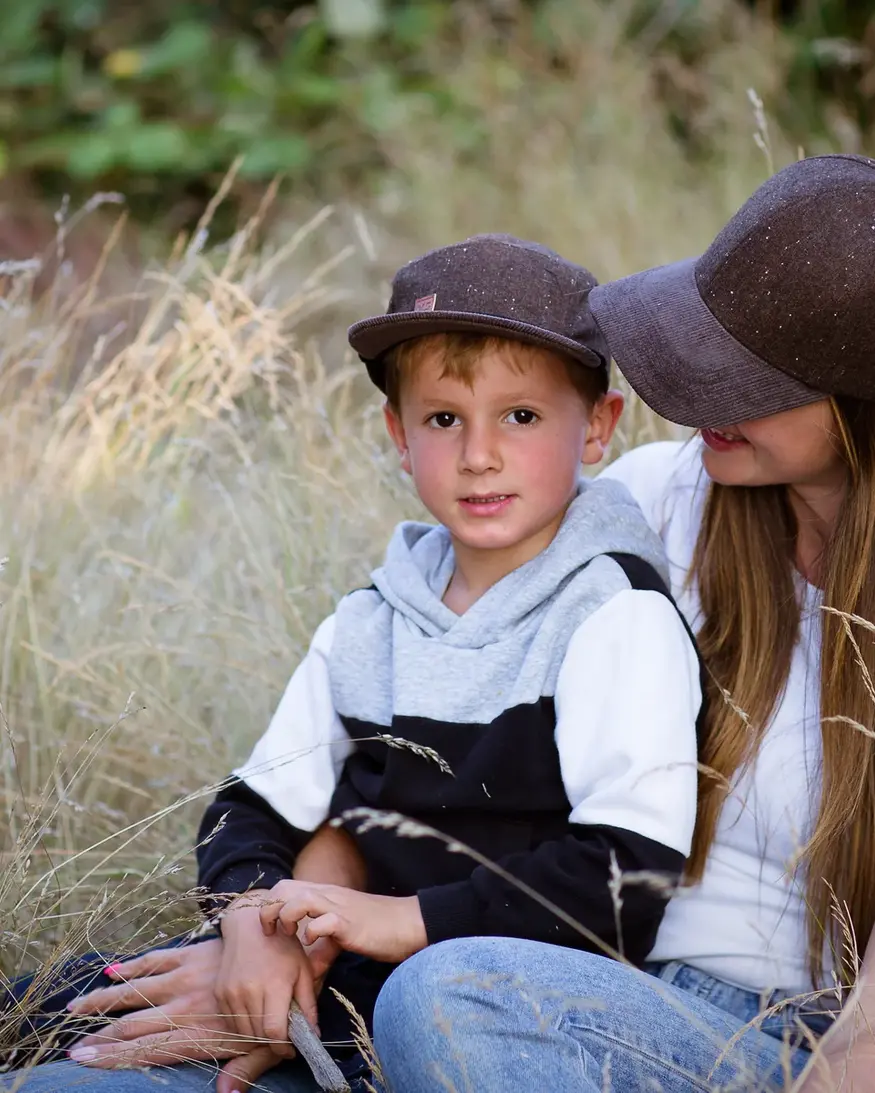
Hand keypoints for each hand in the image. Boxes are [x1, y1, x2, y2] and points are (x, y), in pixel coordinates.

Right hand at [65, 940, 279, 1091]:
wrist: (280, 944)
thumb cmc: (277, 997)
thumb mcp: (268, 1041)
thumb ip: (246, 1069)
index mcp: (199, 1032)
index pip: (147, 1050)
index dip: (113, 1057)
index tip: (84, 1062)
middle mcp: (184, 1006)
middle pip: (131, 1025)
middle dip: (100, 1038)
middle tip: (72, 1048)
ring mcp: (184, 977)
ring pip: (134, 991)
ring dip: (102, 1000)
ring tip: (75, 1009)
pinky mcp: (191, 953)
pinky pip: (154, 960)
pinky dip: (131, 966)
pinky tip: (111, 970)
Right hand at [217, 891, 317, 1055]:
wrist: (249, 925)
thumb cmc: (282, 945)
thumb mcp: (303, 969)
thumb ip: (308, 1003)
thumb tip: (315, 1034)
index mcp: (274, 985)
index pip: (274, 1032)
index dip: (283, 1048)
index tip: (292, 1049)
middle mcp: (249, 991)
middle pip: (259, 1036)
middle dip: (273, 1044)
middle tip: (283, 1039)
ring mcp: (231, 993)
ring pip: (244, 1032)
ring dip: (258, 1037)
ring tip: (271, 1027)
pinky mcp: (220, 993)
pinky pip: (232, 1022)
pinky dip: (245, 1026)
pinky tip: (256, 1016)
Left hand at [260, 881, 427, 962]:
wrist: (408, 924)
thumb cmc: (378, 929)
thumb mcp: (343, 936)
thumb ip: (323, 948)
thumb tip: (307, 972)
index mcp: (324, 894)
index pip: (284, 886)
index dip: (268, 905)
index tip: (269, 928)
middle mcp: (327, 895)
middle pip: (283, 887)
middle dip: (268, 910)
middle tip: (272, 932)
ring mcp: (338, 906)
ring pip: (298, 899)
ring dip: (286, 917)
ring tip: (290, 935)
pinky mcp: (349, 922)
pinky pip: (321, 922)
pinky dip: (310, 933)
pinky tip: (312, 944)